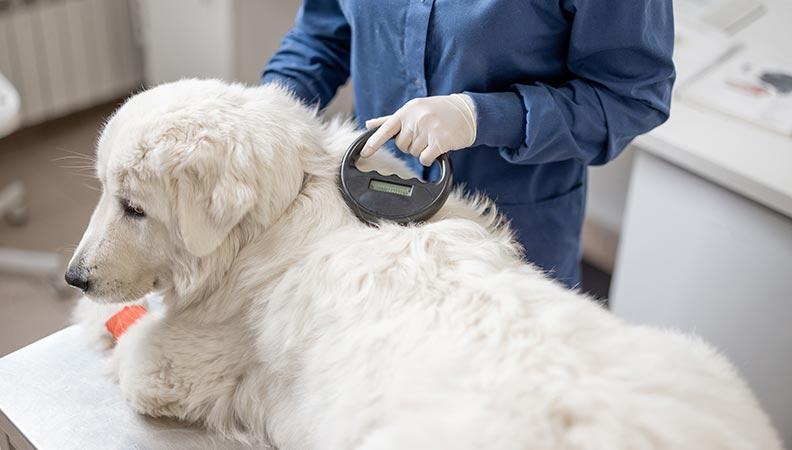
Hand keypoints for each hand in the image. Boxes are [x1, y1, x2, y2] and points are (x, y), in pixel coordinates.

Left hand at [361, 94, 476, 165]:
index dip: (373, 142)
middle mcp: (416, 119)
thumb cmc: (437, 111)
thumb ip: (390, 119)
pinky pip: (424, 159)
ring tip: (433, 137)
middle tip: (424, 134)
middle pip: (402, 146)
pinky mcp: (440, 141)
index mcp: (407, 111)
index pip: (386, 128)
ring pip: (414, 153)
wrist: (466, 112)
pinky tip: (437, 148)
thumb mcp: (413, 109)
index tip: (363, 153)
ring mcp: (428, 129)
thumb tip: (368, 124)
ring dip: (422, 150)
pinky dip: (430, 158)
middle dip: (411, 145)